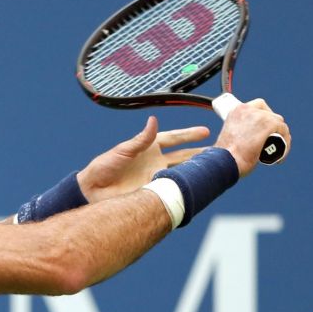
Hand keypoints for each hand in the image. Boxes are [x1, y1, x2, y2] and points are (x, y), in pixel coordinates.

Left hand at [77, 116, 209, 202]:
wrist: (93, 191)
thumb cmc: (103, 168)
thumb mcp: (123, 150)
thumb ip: (141, 139)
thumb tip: (153, 121)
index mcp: (148, 147)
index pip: (174, 138)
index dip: (189, 135)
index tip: (206, 132)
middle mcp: (155, 161)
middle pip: (183, 155)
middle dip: (200, 153)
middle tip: (219, 150)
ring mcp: (155, 176)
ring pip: (181, 171)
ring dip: (196, 169)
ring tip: (214, 167)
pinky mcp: (153, 190)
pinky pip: (172, 188)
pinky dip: (184, 186)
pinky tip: (197, 185)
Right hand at [214, 98, 291, 176]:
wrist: (226, 161)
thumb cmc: (226, 156)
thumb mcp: (230, 137)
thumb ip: (239, 132)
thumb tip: (248, 138)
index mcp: (237, 110)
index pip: (259, 106)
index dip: (265, 116)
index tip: (264, 130)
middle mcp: (248, 109)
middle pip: (271, 114)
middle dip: (274, 128)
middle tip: (271, 143)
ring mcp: (260, 116)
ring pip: (279, 124)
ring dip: (281, 137)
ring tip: (276, 153)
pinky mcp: (270, 124)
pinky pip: (284, 132)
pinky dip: (285, 144)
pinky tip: (280, 156)